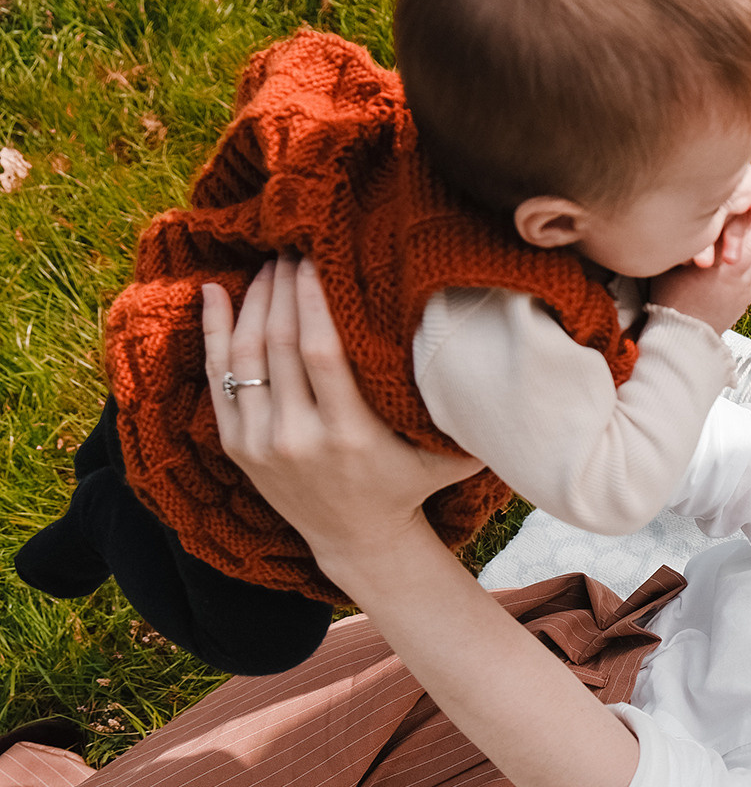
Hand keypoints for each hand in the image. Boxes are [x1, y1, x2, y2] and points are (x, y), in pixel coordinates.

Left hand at [203, 256, 484, 566]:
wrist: (358, 541)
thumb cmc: (410, 486)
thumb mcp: (449, 457)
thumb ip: (465, 413)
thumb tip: (501, 354)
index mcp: (350, 436)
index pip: (320, 352)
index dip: (315, 300)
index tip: (321, 258)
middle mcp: (298, 439)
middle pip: (280, 344)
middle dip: (286, 287)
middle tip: (296, 246)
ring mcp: (261, 443)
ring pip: (247, 354)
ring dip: (255, 301)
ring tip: (271, 265)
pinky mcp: (237, 445)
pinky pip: (218, 377)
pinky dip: (214, 331)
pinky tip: (215, 292)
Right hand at [648, 181, 750, 333]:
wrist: (683, 334)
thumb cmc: (671, 297)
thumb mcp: (674, 262)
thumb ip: (691, 241)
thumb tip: (699, 219)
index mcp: (718, 260)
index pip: (738, 227)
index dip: (746, 209)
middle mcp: (736, 271)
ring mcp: (744, 285)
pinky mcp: (746, 296)